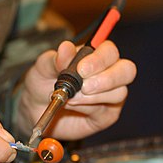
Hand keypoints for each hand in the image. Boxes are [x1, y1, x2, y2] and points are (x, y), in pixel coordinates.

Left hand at [18, 40, 136, 139]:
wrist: (35, 108)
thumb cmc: (42, 83)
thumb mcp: (43, 68)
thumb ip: (55, 59)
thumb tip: (66, 47)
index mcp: (94, 56)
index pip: (110, 51)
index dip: (100, 59)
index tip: (81, 69)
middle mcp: (108, 73)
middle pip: (126, 70)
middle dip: (106, 79)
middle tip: (83, 87)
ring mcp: (109, 95)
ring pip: (119, 93)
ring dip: (93, 97)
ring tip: (71, 98)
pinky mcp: (106, 115)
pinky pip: (107, 112)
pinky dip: (88, 108)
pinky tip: (73, 106)